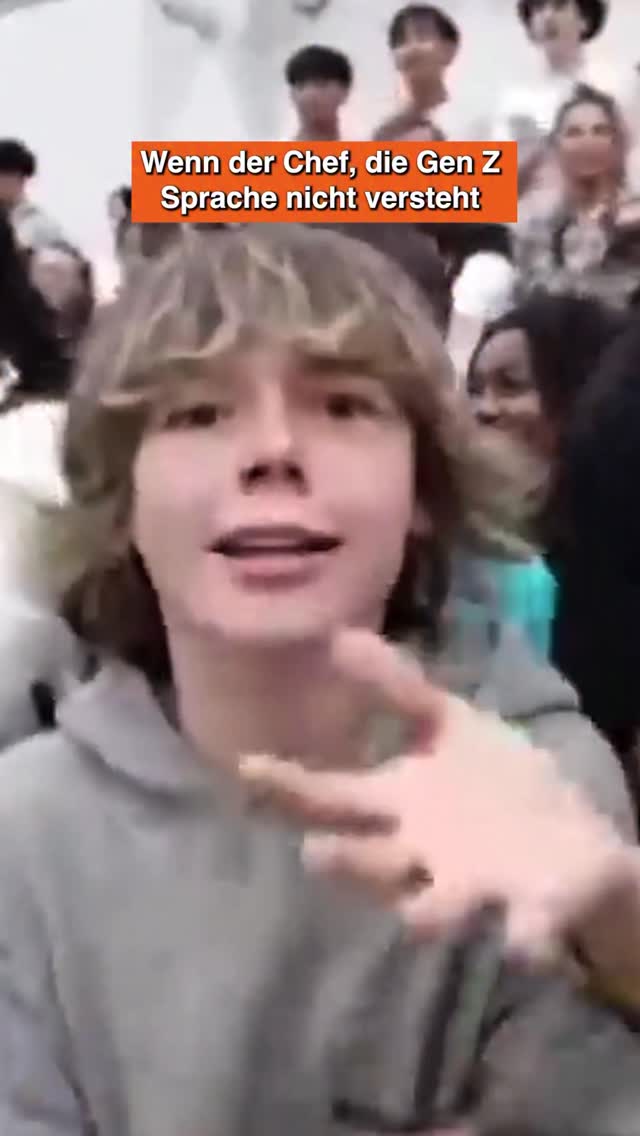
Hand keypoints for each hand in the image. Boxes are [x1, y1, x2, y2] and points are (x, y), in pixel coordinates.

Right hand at [240, 629, 631, 963]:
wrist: (566, 836)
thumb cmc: (489, 780)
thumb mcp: (448, 722)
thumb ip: (396, 686)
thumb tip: (338, 634)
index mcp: (401, 802)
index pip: (334, 796)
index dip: (290, 785)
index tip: (247, 767)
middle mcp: (420, 853)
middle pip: (372, 860)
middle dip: (345, 861)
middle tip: (314, 853)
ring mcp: (470, 887)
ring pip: (432, 909)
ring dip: (425, 913)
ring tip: (416, 918)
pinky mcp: (526, 910)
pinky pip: (524, 931)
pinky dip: (525, 937)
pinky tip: (525, 941)